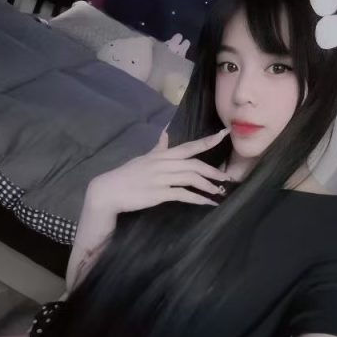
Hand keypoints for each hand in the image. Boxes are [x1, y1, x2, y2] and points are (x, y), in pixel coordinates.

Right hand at [87, 127, 230, 214]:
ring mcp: (161, 178)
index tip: (224, 134)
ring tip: (219, 192)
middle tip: (227, 177)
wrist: (109, 191)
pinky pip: (183, 194)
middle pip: (194, 163)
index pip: (188, 146)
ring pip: (191, 178)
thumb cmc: (127, 175)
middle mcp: (163, 164)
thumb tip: (165, 133)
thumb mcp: (144, 158)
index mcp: (162, 155)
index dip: (207, 140)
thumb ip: (158, 147)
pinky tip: (207, 203)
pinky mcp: (158, 193)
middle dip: (213, 170)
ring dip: (208, 185)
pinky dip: (198, 199)